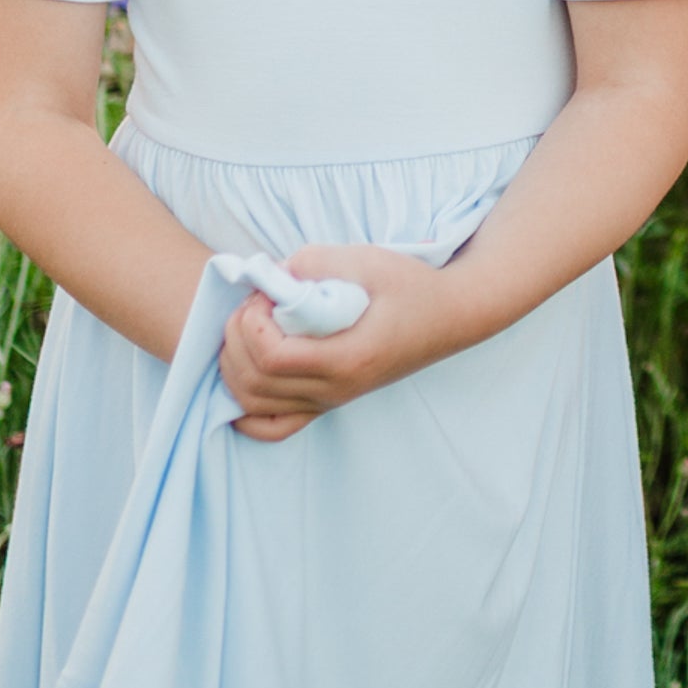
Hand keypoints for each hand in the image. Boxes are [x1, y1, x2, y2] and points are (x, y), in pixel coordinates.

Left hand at [219, 245, 475, 443]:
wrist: (454, 316)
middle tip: (252, 304)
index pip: (272, 357)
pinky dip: (245, 410)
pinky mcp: (331, 402)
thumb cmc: (415, 287)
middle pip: (255, 383)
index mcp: (348, 358)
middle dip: (235, 339)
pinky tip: (244, 379)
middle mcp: (337, 389)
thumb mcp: (370, 261)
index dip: (251, 324)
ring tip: (249, 329)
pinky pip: (273, 426)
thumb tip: (272, 273)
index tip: (264, 293)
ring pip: (254, 405)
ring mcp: (333, 400)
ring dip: (234, 367)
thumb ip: (317, 261)